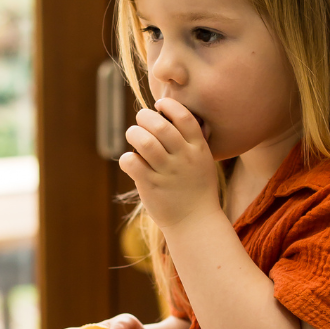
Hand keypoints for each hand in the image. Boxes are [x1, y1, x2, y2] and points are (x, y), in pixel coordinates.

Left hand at [118, 97, 218, 229]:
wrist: (195, 223)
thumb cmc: (196, 190)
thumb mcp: (203, 162)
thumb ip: (191, 141)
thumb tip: (168, 116)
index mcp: (198, 149)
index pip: (184, 117)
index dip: (169, 105)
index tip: (159, 106)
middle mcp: (183, 158)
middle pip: (159, 125)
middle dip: (143, 117)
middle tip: (140, 122)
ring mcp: (167, 173)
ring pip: (144, 141)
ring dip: (133, 134)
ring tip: (133, 137)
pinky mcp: (151, 186)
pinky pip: (131, 162)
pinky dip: (127, 158)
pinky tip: (131, 163)